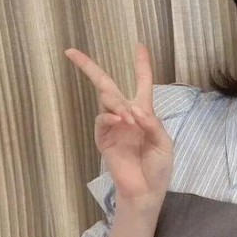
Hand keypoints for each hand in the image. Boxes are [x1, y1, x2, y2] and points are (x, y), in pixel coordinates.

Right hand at [64, 42, 173, 205]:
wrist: (147, 190)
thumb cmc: (159, 167)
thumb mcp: (164, 143)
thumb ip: (152, 124)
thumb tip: (133, 109)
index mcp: (145, 113)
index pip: (142, 83)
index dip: (141, 65)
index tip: (139, 45)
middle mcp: (126, 115)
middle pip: (106, 86)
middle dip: (90, 68)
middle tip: (72, 52)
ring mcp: (113, 127)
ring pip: (106, 101)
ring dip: (117, 104)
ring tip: (129, 118)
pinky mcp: (104, 140)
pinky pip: (102, 121)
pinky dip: (110, 117)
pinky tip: (121, 121)